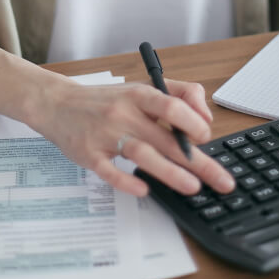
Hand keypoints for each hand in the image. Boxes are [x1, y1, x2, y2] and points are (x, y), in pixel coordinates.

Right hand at [30, 77, 235, 196]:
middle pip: (166, 138)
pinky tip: (143, 191)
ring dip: (169, 172)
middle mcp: (124, 113)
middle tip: (221, 180)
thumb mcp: (142, 87)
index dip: (194, 123)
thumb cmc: (107, 100)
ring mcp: (105, 134)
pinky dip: (126, 181)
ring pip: (142, 153)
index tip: (206, 139)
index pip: (173, 106)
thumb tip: (206, 119)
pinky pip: (109, 170)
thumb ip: (180, 94)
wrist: (57, 103)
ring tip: (192, 187)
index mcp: (140, 95)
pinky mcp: (88, 155)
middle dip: (198, 161)